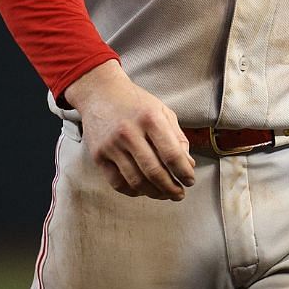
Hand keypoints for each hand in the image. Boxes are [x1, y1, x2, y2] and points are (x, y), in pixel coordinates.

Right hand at [62, 60, 194, 200]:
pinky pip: (116, 182)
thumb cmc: (136, 103)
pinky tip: (143, 191)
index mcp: (151, 119)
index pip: (171, 154)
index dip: (183, 172)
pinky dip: (132, 191)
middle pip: (154, 171)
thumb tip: (187, 165)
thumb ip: (177, 138)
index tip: (190, 181)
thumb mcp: (163, 111)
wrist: (99, 93)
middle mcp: (129, 133)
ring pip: (135, 180)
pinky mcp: (97, 156)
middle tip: (179, 194)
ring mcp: (111, 146)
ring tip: (164, 195)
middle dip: (170, 188)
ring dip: (153, 193)